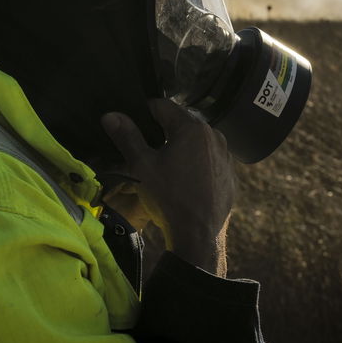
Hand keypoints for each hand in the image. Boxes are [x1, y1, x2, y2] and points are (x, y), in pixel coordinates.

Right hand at [101, 99, 234, 274]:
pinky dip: (196, 163)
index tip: (131, 127)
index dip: (143, 112)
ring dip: (180, 147)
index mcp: (192, 128)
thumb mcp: (142, 166)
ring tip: (164, 167)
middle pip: (181, 123)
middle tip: (145, 150)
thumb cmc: (169, 197)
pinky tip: (184, 181)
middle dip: (162, 131)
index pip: (162, 106)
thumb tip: (111, 115)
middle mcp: (214, 135)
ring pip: (196, 142)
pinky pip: (209, 160)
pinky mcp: (230, 174)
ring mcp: (226, 155)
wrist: (199, 236)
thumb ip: (127, 137)